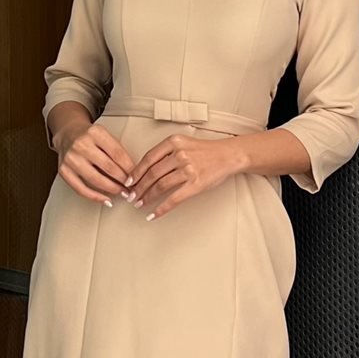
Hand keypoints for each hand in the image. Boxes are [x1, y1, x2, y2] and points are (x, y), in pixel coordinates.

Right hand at [56, 119, 135, 202]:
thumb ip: (117, 150)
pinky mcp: (63, 171)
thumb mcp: (105, 135)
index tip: (137, 177)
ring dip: (113, 189)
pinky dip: (96, 197)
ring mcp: (71, 158)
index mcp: (95, 133)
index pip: (118, 154)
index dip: (130, 169)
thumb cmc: (89, 136)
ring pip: (96, 180)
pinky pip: (81, 189)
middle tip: (133, 188)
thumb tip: (133, 173)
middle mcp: (81, 145)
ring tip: (122, 193)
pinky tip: (106, 200)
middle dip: (124, 180)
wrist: (67, 133)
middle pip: (108, 167)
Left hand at [126, 132, 241, 220]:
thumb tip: (146, 169)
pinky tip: (154, 214)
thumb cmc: (207, 151)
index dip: (136, 172)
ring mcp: (188, 170)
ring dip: (147, 197)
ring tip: (140, 204)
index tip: (128, 182)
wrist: (229, 155)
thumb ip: (166, 152)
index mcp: (173, 142)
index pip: (148, 158)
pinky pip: (174, 199)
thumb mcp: (184, 143)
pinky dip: (161, 208)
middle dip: (138, 187)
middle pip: (152, 173)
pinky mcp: (196, 184)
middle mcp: (179, 154)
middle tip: (131, 196)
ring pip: (160, 186)